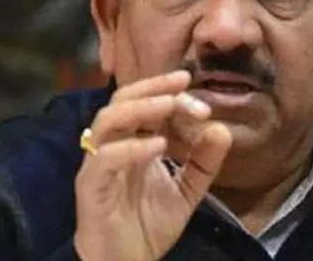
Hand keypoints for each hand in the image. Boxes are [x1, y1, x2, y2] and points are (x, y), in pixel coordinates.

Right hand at [73, 70, 232, 260]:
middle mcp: (112, 145)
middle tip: (185, 87)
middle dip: (155, 89)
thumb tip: (222, 129)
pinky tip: (160, 145)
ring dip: (141, 107)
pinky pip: (105, 158)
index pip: (143, 100)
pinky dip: (132, 147)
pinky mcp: (90, 186)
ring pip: (108, 120)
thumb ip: (204, 162)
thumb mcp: (187, 191)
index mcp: (132, 141)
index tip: (195, 87)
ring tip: (171, 105)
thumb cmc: (148, 226)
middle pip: (123, 99)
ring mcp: (98, 164)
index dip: (167, 90)